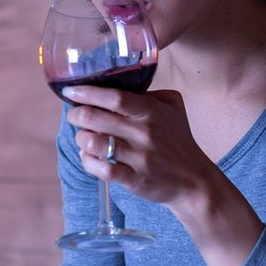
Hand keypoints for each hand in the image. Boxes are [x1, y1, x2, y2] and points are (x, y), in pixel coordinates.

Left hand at [64, 85, 265, 265]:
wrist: (195, 181)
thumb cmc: (179, 141)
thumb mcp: (173, 108)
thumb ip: (150, 93)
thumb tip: (121, 84)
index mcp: (151, 112)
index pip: (114, 97)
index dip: (88, 92)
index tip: (70, 90)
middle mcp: (144, 133)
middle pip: (96, 118)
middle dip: (77, 115)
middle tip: (74, 115)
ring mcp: (140, 158)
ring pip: (94, 144)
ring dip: (81, 139)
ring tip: (83, 138)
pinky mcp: (135, 180)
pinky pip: (102, 170)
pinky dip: (88, 162)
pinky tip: (89, 158)